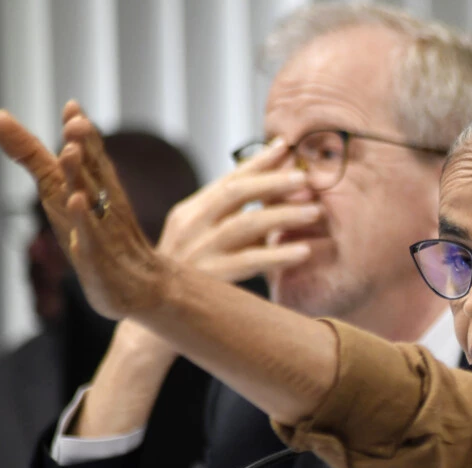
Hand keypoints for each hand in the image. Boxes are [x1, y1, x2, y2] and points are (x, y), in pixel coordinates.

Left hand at [0, 101, 167, 319]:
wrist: (137, 286)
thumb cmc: (95, 235)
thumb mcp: (59, 190)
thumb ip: (31, 154)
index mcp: (93, 183)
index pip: (89, 152)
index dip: (80, 131)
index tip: (71, 107)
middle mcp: (100, 201)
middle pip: (93, 169)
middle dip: (85, 145)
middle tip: (75, 122)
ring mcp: (101, 228)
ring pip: (91, 197)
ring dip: (81, 176)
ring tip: (71, 152)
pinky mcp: (97, 256)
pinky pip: (91, 236)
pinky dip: (83, 219)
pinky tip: (75, 202)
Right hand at [157, 137, 319, 282]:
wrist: (157, 315)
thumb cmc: (192, 278)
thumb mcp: (206, 241)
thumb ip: (236, 218)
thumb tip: (281, 192)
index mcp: (189, 213)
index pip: (227, 180)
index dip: (258, 162)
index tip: (285, 147)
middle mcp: (190, 227)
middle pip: (235, 193)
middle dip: (273, 182)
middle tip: (305, 178)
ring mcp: (198, 252)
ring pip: (244, 224)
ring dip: (282, 214)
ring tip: (314, 211)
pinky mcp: (209, 279)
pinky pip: (249, 262)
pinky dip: (278, 254)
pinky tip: (304, 251)